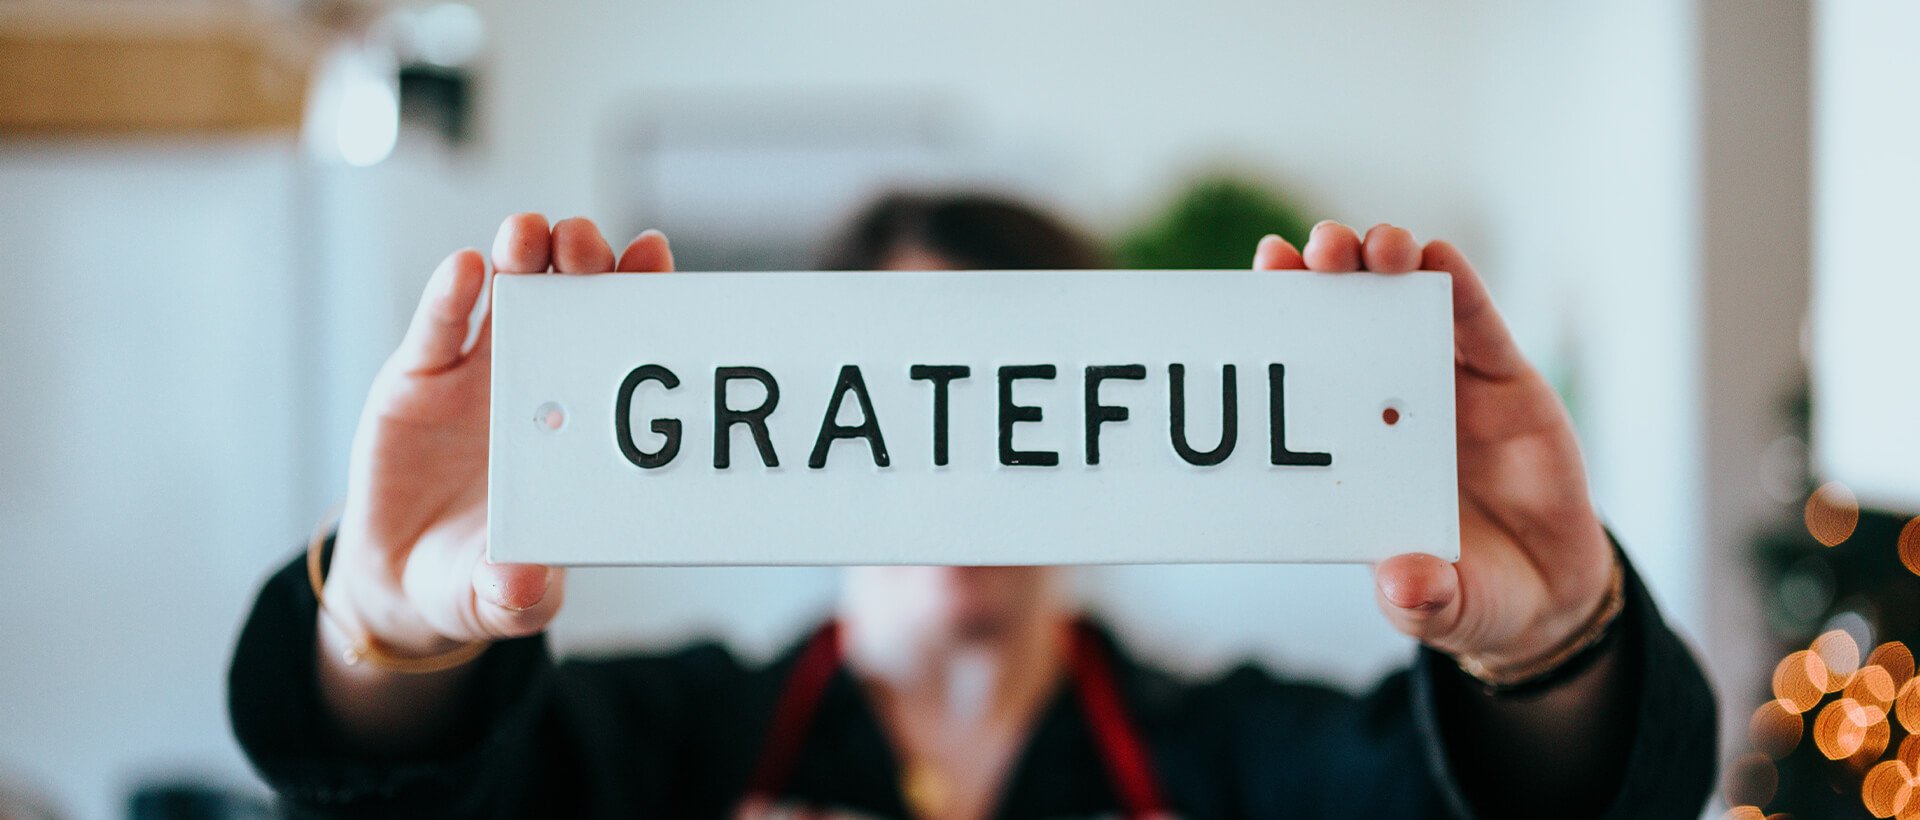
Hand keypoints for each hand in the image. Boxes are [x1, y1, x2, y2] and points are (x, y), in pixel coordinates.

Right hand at [324, 215, 674, 658]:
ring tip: (529, 235)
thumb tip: (522, 584)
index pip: (621, 343)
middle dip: (583, 262)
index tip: (654, 255)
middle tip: (587, 243)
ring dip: (523, 256)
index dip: (640, 295)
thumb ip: (516, 594)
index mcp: (581, 423)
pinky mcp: (418, 376)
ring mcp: (480, 373)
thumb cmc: (480, 578)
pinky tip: (465, 268)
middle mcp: (540, 381)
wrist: (404, 578)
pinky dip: (450, 295)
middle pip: (571, 300)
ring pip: (509, 294)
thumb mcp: (502, 598)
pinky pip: (438, 327)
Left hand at [1253, 222, 1614, 672]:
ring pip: (1405, 304)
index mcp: (1352, 451)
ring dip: (1383, 264)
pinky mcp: (1504, 379)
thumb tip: (1404, 585)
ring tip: (1369, 248)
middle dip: (1322, 275)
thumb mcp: (1442, 608)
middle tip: (1308, 253)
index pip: (1304, 375)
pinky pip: (1478, 323)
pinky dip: (1457, 284)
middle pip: (1344, 319)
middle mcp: (1388, 405)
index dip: (1278, 325)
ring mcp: (1445, 385)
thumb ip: (1422, 599)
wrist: (1548, 592)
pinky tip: (1435, 256)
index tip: (1256, 283)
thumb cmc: (1469, 594)